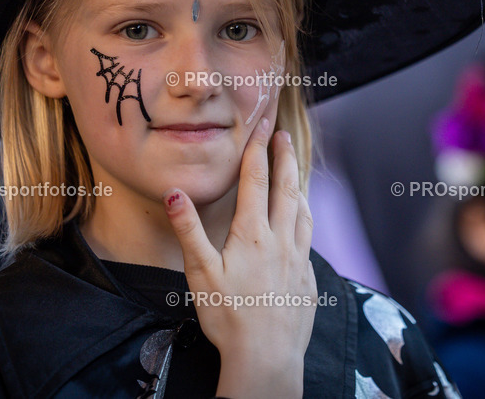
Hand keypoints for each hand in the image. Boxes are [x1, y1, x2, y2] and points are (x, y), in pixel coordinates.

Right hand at [163, 117, 315, 398]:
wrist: (267, 358)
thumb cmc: (228, 317)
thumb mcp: (200, 273)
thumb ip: (189, 230)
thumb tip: (175, 193)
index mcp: (253, 234)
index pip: (256, 181)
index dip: (258, 151)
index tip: (262, 127)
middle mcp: (281, 240)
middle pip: (287, 189)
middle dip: (285, 159)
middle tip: (285, 136)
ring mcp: (299, 260)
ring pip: (303, 212)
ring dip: (299, 186)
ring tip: (296, 173)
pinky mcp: (308, 279)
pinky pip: (309, 239)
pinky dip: (305, 220)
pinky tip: (301, 225)